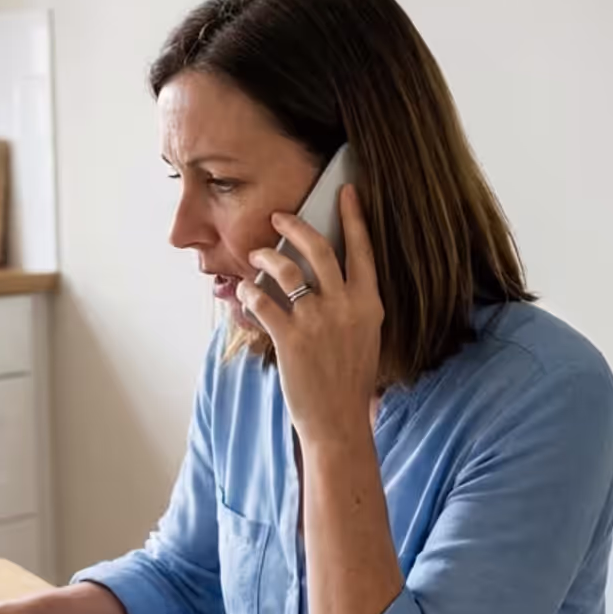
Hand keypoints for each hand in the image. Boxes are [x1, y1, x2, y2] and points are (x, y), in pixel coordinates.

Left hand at [236, 184, 381, 448]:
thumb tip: (329, 280)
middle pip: (318, 248)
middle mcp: (346, 306)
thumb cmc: (350, 383)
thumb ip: (352, 306)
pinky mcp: (290, 338)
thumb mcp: (365, 338)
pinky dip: (248, 294)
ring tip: (255, 257)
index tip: (345, 191)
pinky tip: (243, 294)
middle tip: (278, 218)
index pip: (362, 250)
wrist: (339, 422)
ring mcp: (317, 321)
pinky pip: (262, 302)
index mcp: (369, 304)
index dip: (353, 217)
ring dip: (265, 258)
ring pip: (286, 270)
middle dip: (294, 226)